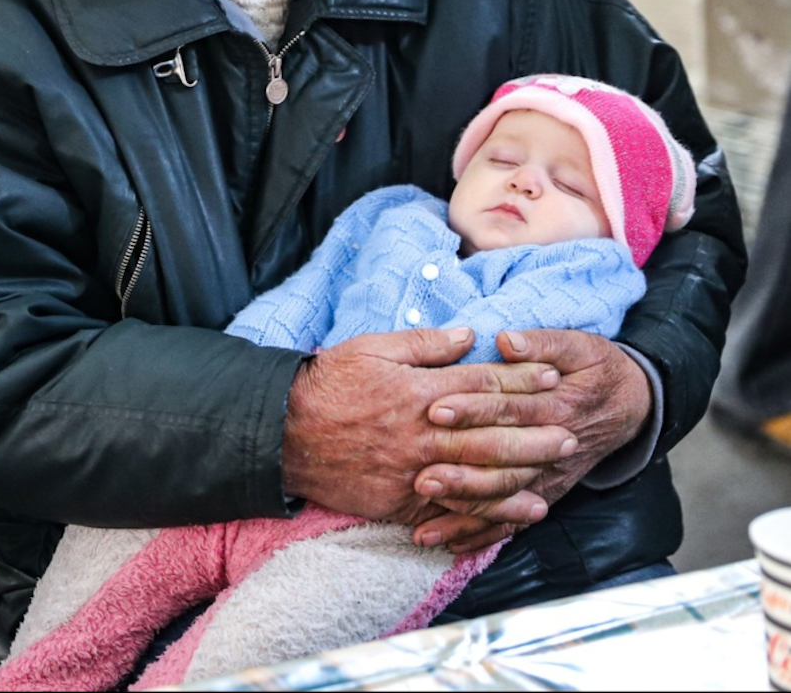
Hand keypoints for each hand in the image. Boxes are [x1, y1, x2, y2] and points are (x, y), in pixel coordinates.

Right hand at [281, 327, 574, 530]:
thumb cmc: (329, 381)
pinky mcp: (398, 501)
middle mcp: (421, 433)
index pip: (481, 384)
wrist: (284, 431)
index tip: (551, 377)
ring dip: (517, 478)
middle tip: (570, 432)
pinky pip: (447, 510)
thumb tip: (468, 335)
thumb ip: (424, 343)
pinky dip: (480, 516)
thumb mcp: (373, 346)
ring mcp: (411, 471)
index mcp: (419, 390)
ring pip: (475, 476)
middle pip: (489, 433)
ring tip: (550, 479)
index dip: (520, 379)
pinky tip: (506, 518)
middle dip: (533, 433)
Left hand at [413, 328, 652, 551]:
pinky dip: (480, 535)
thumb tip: (507, 341)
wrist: (630, 404)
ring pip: (504, 498)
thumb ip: (541, 342)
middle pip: (502, 460)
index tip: (436, 410)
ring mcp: (548, 476)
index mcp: (556, 405)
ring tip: (425, 516)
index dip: (473, 409)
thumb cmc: (595, 367)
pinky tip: (446, 542)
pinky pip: (512, 522)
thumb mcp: (577, 345)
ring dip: (464, 510)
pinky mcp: (544, 495)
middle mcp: (551, 447)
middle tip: (422, 475)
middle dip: (462, 469)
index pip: (509, 408)